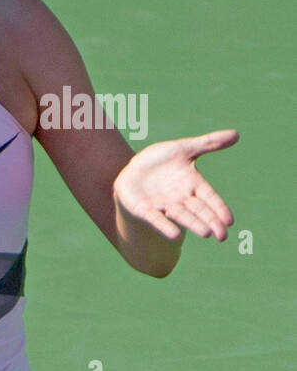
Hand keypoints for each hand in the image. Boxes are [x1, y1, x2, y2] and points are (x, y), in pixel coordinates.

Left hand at [114, 129, 237, 240]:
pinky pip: (156, 219)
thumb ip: (209, 143)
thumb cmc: (162, 160)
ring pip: (182, 216)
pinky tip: (174, 235)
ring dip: (193, 224)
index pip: (210, 197)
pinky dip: (165, 226)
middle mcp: (181, 197)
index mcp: (193, 183)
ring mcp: (164, 204)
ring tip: (206, 233)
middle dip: (211, 222)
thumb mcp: (184, 148)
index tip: (230, 221)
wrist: (133, 169)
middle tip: (222, 236)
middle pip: (199, 210)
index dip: (219, 208)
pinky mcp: (146, 209)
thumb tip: (237, 134)